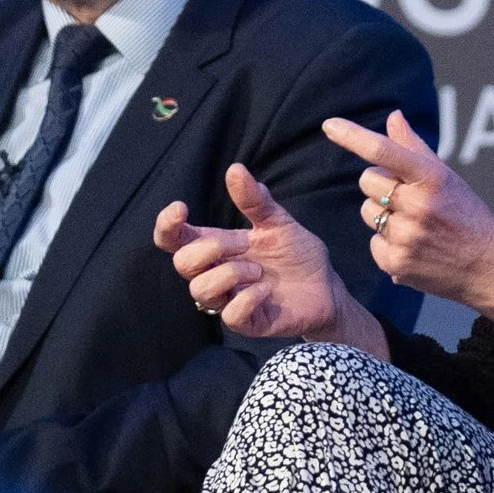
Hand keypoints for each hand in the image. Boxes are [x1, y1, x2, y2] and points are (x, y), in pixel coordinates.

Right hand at [155, 163, 381, 355]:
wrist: (326, 288)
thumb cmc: (296, 255)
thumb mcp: (278, 222)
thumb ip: (255, 200)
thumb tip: (235, 169)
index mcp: (217, 247)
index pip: (174, 240)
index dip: (167, 226)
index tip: (181, 207)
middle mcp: (216, 274)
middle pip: (182, 263)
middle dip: (211, 248)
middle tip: (245, 243)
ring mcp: (228, 300)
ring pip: (200, 289)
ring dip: (230, 272)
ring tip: (260, 270)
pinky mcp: (247, 323)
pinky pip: (230, 314)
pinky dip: (248, 297)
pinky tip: (267, 290)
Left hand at [325, 110, 493, 322]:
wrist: (487, 267)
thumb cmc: (466, 214)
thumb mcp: (446, 177)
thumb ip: (414, 147)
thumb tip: (392, 116)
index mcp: (432, 178)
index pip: (384, 151)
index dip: (353, 136)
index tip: (329, 125)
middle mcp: (418, 206)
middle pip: (367, 182)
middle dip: (380, 185)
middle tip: (408, 197)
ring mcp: (406, 237)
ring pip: (367, 212)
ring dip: (383, 214)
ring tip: (414, 224)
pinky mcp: (397, 263)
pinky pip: (373, 241)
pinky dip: (387, 243)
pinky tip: (413, 247)